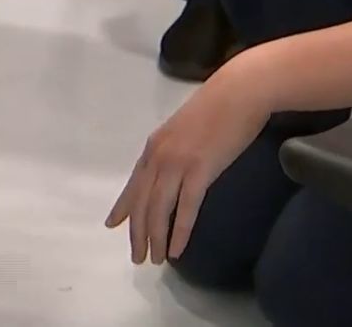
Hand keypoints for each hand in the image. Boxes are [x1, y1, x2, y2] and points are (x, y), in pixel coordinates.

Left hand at [106, 54, 274, 264]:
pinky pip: (185, 209)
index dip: (122, 207)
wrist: (239, 92)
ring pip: (158, 210)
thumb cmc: (218, 109)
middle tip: (138, 257)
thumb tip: (173, 169)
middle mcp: (159, 157)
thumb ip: (174, 149)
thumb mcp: (185, 130)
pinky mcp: (200, 171)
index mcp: (154, 146)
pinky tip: (177, 250)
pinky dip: (179, 232)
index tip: (112, 225)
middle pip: (141, 202)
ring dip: (155, 238)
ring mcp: (178, 163)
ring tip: (155, 259)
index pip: (133, 184)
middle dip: (137, 233)